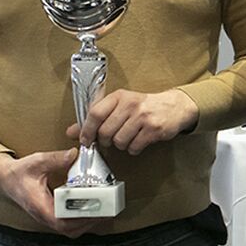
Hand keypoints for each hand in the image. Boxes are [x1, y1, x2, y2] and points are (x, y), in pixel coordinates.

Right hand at [0, 150, 102, 236]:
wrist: (6, 179)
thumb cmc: (19, 173)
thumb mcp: (36, 162)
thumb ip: (55, 159)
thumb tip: (73, 155)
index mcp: (40, 206)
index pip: (60, 221)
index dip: (79, 219)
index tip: (95, 210)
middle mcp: (44, 215)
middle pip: (70, 229)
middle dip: (89, 222)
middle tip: (107, 211)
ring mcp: (48, 217)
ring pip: (70, 230)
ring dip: (87, 223)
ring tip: (105, 212)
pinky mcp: (52, 214)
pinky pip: (69, 224)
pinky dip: (82, 220)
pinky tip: (93, 210)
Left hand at [67, 88, 197, 154]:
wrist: (174, 106)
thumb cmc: (144, 107)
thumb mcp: (119, 106)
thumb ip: (96, 118)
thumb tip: (71, 131)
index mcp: (119, 96)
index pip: (95, 113)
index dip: (87, 130)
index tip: (85, 140)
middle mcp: (130, 104)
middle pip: (106, 132)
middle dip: (106, 141)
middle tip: (112, 139)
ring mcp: (143, 117)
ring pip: (119, 141)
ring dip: (121, 145)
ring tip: (128, 138)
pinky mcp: (153, 129)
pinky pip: (134, 147)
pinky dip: (133, 149)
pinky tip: (138, 141)